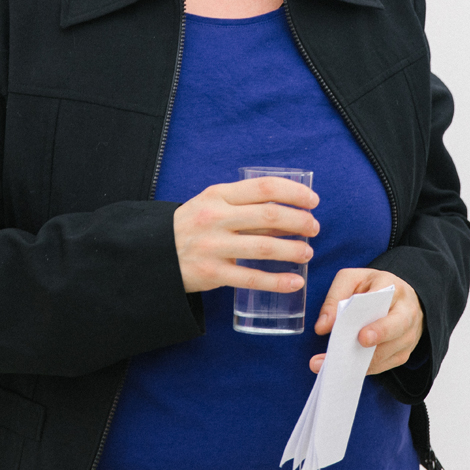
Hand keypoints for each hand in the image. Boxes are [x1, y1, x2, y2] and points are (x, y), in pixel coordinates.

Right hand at [172, 177, 318, 293]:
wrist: (155, 252)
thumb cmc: (193, 225)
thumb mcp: (214, 205)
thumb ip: (246, 208)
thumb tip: (290, 214)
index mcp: (219, 195)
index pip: (264, 187)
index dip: (294, 193)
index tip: (312, 201)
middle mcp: (216, 218)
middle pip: (269, 215)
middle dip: (299, 221)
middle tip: (314, 228)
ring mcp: (213, 246)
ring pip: (264, 247)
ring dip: (293, 250)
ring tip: (307, 253)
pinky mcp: (212, 273)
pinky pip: (251, 278)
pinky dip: (277, 281)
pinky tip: (295, 282)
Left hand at [310, 269, 422, 375]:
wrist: (400, 299)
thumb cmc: (372, 288)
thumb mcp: (350, 280)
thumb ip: (334, 298)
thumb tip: (322, 327)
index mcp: (391, 287)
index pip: (385, 299)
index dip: (374, 315)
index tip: (361, 334)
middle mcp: (406, 310)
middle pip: (398, 326)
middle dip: (378, 336)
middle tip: (360, 343)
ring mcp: (408, 334)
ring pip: (390, 350)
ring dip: (364, 360)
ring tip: (336, 365)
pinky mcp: (403, 352)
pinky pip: (385, 364)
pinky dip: (366, 368)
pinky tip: (347, 368)